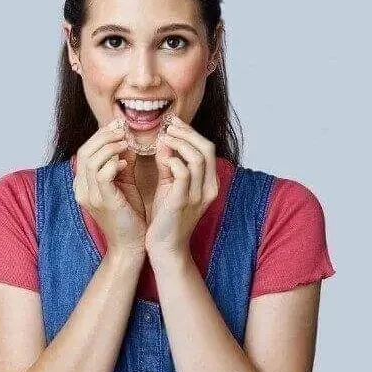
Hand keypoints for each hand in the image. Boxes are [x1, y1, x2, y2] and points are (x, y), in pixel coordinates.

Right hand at [72, 118, 145, 257]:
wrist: (130, 245)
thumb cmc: (129, 215)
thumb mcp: (125, 182)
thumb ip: (123, 161)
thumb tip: (128, 139)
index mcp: (84, 184)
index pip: (86, 150)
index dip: (101, 135)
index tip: (119, 124)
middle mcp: (81, 189)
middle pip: (85, 151)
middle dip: (105, 136)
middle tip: (123, 128)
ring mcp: (89, 196)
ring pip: (91, 160)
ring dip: (110, 146)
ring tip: (126, 141)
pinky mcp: (103, 202)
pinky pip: (102, 175)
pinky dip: (114, 164)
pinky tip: (126, 162)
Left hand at [145, 114, 219, 260]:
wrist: (164, 247)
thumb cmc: (166, 216)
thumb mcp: (169, 185)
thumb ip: (169, 163)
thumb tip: (164, 139)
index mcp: (209, 183)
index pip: (207, 149)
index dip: (191, 132)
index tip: (173, 123)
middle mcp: (208, 189)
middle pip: (207, 149)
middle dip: (186, 133)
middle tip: (168, 127)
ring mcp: (197, 196)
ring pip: (197, 158)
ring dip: (179, 143)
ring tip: (163, 138)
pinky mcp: (182, 202)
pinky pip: (184, 174)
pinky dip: (173, 161)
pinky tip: (162, 159)